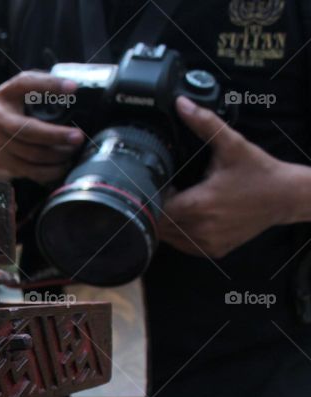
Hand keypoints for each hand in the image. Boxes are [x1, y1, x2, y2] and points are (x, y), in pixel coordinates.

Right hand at [0, 71, 84, 183]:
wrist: (3, 132)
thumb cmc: (25, 107)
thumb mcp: (32, 92)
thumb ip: (49, 89)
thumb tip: (82, 88)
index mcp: (7, 93)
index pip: (25, 83)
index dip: (48, 85)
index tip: (73, 88)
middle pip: (25, 129)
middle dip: (54, 135)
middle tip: (78, 137)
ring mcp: (0, 140)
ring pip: (31, 153)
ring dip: (56, 154)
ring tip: (74, 150)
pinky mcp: (5, 160)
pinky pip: (31, 170)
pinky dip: (51, 170)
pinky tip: (65, 165)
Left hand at [160, 96, 299, 258]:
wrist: (286, 196)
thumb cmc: (259, 172)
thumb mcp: (232, 144)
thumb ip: (205, 123)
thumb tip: (182, 104)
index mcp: (199, 204)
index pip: (155, 208)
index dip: (151, 196)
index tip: (160, 184)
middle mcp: (201, 228)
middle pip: (158, 225)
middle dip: (156, 209)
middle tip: (168, 192)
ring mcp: (207, 242)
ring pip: (168, 238)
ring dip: (166, 222)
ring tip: (180, 202)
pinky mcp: (214, 250)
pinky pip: (183, 245)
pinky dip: (180, 233)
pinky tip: (190, 215)